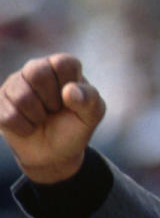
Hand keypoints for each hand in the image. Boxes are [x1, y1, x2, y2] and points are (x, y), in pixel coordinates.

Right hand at [0, 54, 105, 183]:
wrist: (54, 154)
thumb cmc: (74, 128)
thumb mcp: (91, 115)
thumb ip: (89, 100)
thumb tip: (69, 91)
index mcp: (61, 66)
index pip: (63, 63)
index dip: (69, 87)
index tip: (72, 101)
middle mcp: (36, 69)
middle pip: (36, 72)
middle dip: (51, 101)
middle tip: (55, 110)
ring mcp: (14, 85)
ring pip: (21, 97)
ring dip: (37, 117)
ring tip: (42, 119)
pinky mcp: (0, 103)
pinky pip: (8, 116)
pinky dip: (24, 129)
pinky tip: (29, 127)